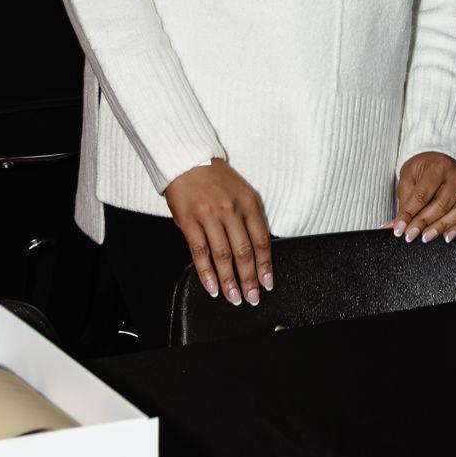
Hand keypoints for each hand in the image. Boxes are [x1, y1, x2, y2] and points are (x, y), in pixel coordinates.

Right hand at [164, 158, 272, 306]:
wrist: (187, 159)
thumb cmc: (215, 177)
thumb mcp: (241, 192)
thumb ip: (249, 217)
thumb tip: (257, 249)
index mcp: (248, 203)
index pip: (261, 240)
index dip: (265, 265)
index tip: (267, 283)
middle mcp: (231, 210)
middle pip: (244, 252)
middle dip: (249, 279)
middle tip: (252, 298)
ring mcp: (209, 216)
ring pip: (223, 256)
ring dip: (229, 281)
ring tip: (233, 298)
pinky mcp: (189, 221)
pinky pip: (200, 252)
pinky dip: (206, 273)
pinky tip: (212, 287)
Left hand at [392, 152, 455, 242]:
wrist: (437, 160)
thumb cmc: (421, 169)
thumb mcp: (407, 178)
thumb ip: (404, 202)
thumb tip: (396, 226)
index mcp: (437, 166)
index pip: (422, 194)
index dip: (409, 213)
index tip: (399, 229)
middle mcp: (455, 175)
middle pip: (441, 204)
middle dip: (424, 222)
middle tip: (410, 235)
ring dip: (441, 227)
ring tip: (426, 237)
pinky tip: (446, 237)